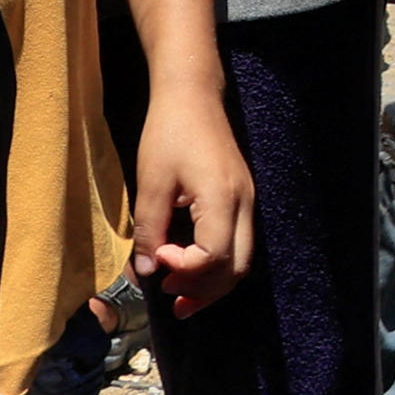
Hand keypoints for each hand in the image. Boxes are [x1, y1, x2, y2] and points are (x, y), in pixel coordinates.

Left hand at [129, 83, 260, 316]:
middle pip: (238, 267)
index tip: (158, 257)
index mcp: (222, 198)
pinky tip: (191, 264)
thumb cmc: (169, 132)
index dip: (185, 268)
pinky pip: (238, 241)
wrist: (193, 94)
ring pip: (242, 258)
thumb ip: (150, 230)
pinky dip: (218, 262)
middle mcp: (244, 203)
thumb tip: (147, 271)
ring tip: (180, 292)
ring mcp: (247, 200)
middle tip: (172, 299)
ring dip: (213, 281)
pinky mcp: (242, 196)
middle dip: (205, 291)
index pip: (215, 256)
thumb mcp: (151, 182)